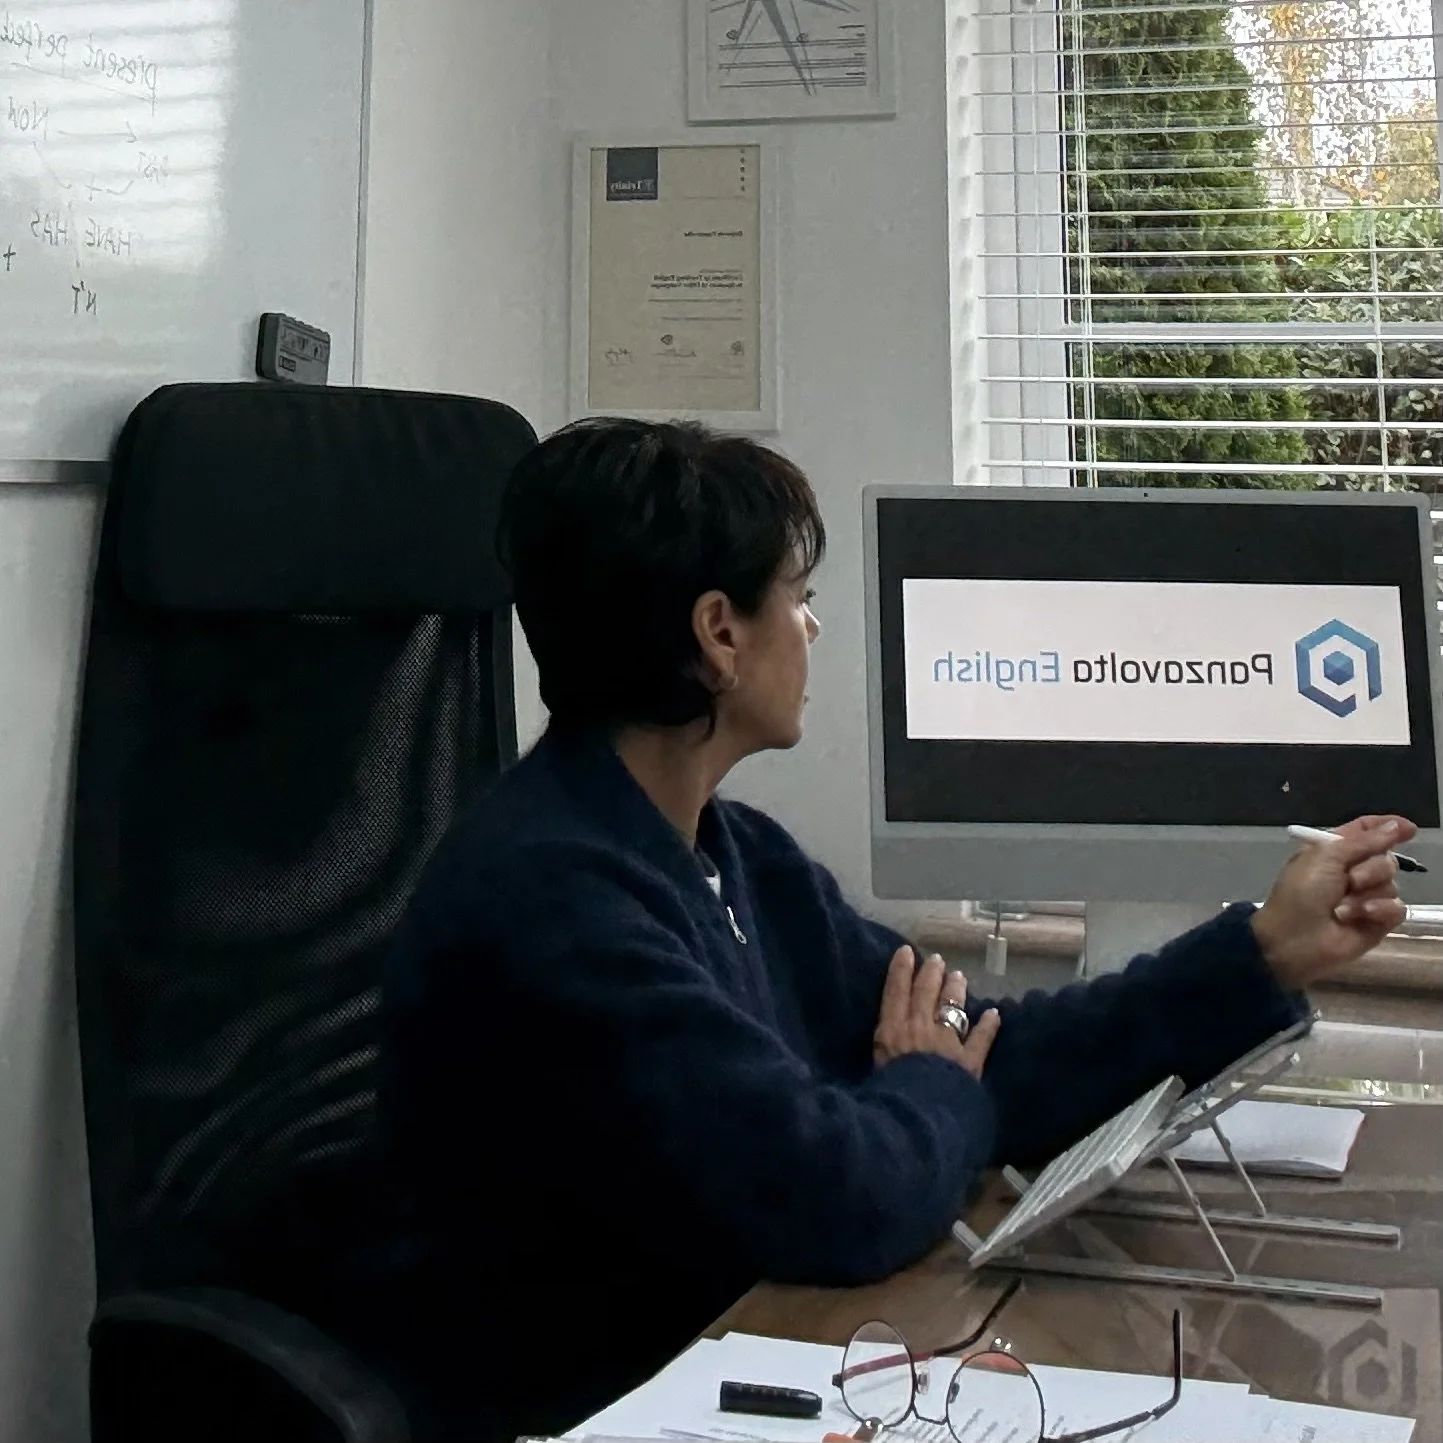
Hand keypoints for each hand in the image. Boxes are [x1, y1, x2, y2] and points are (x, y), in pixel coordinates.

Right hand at [873, 946, 1000, 1080]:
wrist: (916, 1115)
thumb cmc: (886, 1093)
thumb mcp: (874, 1066)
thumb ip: (882, 1049)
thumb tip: (886, 1040)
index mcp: (892, 1030)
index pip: (896, 992)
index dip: (901, 969)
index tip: (906, 951)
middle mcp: (919, 1028)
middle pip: (926, 992)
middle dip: (931, 972)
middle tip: (937, 959)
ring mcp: (946, 1041)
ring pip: (952, 1006)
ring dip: (955, 989)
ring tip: (959, 976)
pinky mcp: (968, 1059)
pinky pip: (981, 1038)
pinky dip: (989, 1025)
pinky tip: (995, 1013)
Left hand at [1250, 815, 1415, 990]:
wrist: (1294, 939)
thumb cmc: (1300, 893)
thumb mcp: (1325, 857)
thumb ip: (1363, 840)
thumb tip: (1395, 826)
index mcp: (1335, 851)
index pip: (1367, 831)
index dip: (1388, 827)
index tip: (1408, 829)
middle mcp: (1353, 872)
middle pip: (1386, 858)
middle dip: (1371, 868)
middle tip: (1350, 881)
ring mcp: (1367, 898)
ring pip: (1391, 884)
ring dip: (1367, 893)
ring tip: (1342, 907)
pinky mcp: (1377, 922)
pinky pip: (1397, 908)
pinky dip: (1380, 910)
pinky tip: (1360, 917)